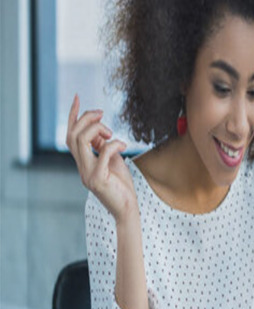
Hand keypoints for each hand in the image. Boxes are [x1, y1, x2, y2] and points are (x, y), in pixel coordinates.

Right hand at [65, 93, 136, 222]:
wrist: (127, 210)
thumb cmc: (122, 186)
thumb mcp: (113, 161)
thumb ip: (104, 147)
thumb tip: (100, 132)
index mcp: (83, 162)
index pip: (70, 135)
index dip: (72, 116)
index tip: (77, 98)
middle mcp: (81, 167)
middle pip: (72, 135)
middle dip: (86, 119)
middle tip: (102, 115)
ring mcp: (87, 174)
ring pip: (79, 141)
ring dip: (96, 129)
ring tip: (111, 132)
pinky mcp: (98, 180)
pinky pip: (102, 154)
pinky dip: (113, 144)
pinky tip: (124, 145)